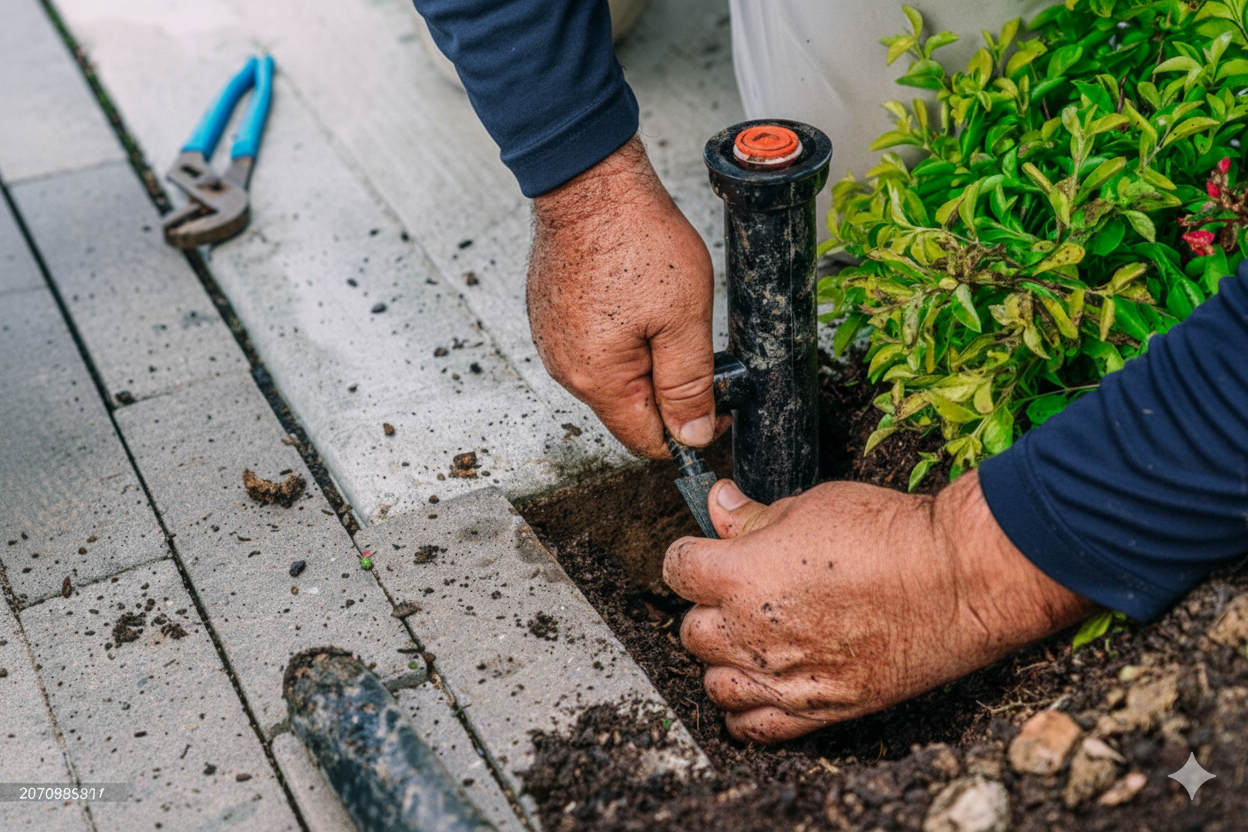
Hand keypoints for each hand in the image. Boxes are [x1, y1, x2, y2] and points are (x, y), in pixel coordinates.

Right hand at [527, 136, 721, 458]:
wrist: (590, 182)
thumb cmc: (635, 238)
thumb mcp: (684, 318)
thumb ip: (690, 384)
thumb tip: (693, 436)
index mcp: (598, 379)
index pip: (647, 440)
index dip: (689, 430)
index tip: (716, 402)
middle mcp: (566, 368)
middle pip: (628, 411)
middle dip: (667, 390)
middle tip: (691, 339)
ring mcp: (552, 342)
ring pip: (611, 378)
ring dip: (644, 360)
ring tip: (661, 311)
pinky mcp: (550, 317)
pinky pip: (592, 347)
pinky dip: (619, 336)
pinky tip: (635, 299)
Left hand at [663, 472, 1095, 742]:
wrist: (955, 581)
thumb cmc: (889, 535)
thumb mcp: (810, 504)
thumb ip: (754, 516)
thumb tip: (720, 505)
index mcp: (740, 576)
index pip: (677, 569)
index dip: (691, 556)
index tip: (707, 553)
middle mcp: (750, 633)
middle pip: (690, 630)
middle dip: (707, 609)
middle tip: (738, 593)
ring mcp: (781, 677)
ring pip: (714, 682)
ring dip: (724, 661)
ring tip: (750, 639)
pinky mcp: (816, 709)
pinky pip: (753, 727)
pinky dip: (745, 711)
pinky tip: (757, 688)